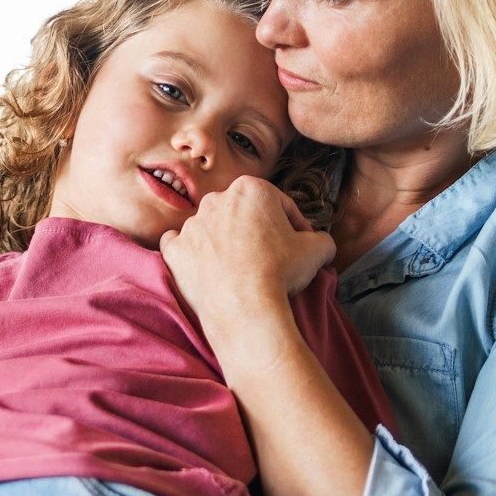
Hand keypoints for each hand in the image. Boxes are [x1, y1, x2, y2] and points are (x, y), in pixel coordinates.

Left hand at [159, 177, 335, 322]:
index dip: (294, 225)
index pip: (279, 205)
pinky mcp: (174, 249)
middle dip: (256, 231)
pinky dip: (189, 253)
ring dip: (224, 242)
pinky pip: (179, 245)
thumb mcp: (318, 250)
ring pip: (211, 228)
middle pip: (243, 214)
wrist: (245, 307)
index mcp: (251, 188)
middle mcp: (217, 199)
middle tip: (270, 257)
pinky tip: (204, 265)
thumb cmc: (281, 271)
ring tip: (240, 269)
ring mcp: (192, 224)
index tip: (300, 243)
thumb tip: (321, 242)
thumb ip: (321, 238)